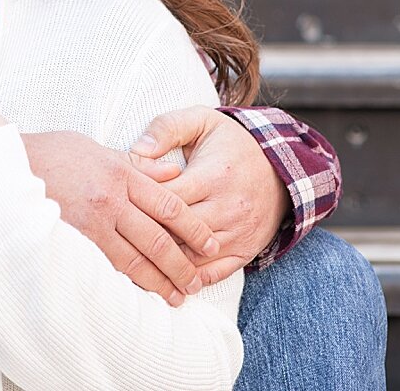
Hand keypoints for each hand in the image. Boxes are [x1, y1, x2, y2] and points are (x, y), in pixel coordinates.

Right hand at [20, 132, 219, 306]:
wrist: (5, 167)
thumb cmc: (50, 154)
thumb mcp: (97, 148)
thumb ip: (137, 165)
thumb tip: (173, 175)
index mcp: (121, 173)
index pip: (170, 205)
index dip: (195, 229)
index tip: (211, 245)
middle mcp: (110, 199)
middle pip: (158, 238)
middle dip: (182, 264)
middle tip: (196, 283)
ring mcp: (90, 223)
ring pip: (135, 259)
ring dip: (158, 281)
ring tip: (175, 297)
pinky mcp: (72, 241)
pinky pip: (106, 267)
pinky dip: (127, 282)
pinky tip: (139, 295)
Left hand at [132, 106, 289, 285]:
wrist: (279, 165)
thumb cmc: (230, 142)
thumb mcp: (201, 121)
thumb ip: (166, 128)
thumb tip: (137, 150)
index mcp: (214, 175)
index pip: (167, 199)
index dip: (140, 203)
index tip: (121, 203)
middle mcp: (229, 207)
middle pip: (177, 231)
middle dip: (147, 235)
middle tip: (120, 236)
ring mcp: (239, 232)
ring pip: (192, 256)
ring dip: (164, 262)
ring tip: (135, 260)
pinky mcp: (246, 250)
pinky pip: (214, 273)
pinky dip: (190, 278)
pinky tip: (167, 277)